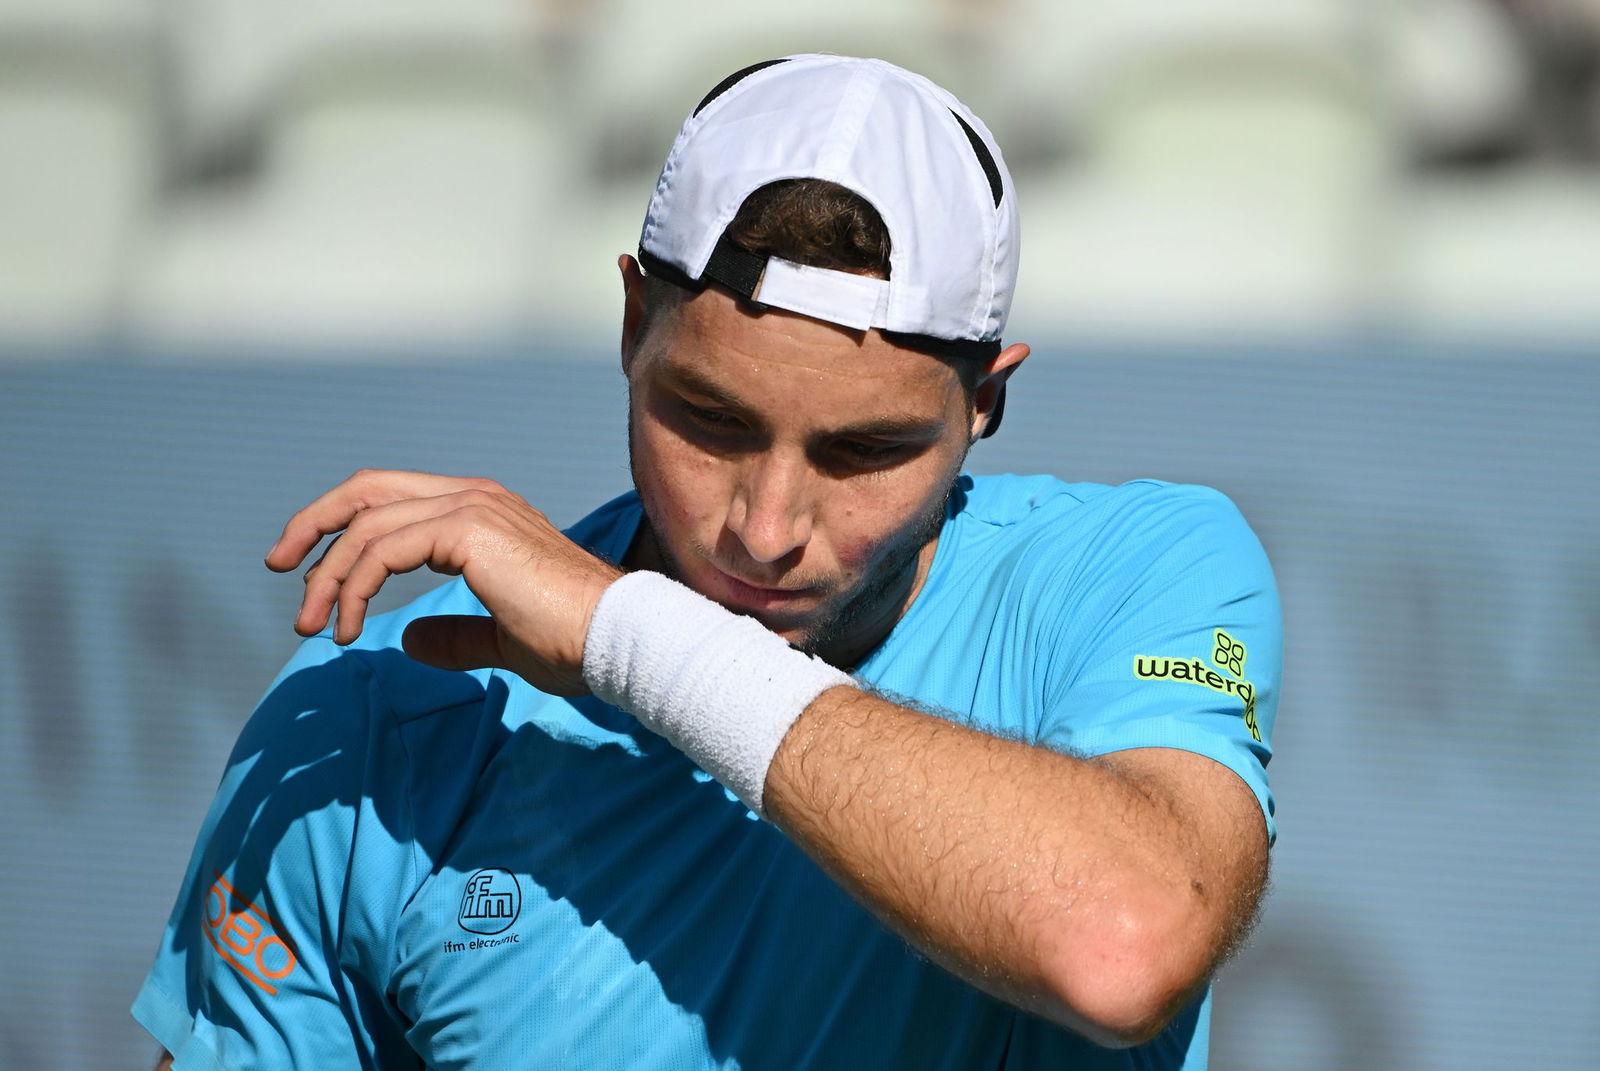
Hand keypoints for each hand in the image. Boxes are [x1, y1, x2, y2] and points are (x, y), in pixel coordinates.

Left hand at [264, 469, 621, 694]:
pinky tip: (345, 627)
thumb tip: (410, 640)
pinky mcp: (469, 531)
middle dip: (313, 526)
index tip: (305, 572)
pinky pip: (383, 549)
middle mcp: (474, 496)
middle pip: (367, 490)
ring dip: (326, 574)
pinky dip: (352, 586)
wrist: (616, 638)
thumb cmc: (575, 641)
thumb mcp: (502, 638)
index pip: (391, 498)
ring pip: (366, 523)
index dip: (340, 526)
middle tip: (279, 569)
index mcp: (483, 511)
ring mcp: (472, 508)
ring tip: (311, 626)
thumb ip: (457, 634)